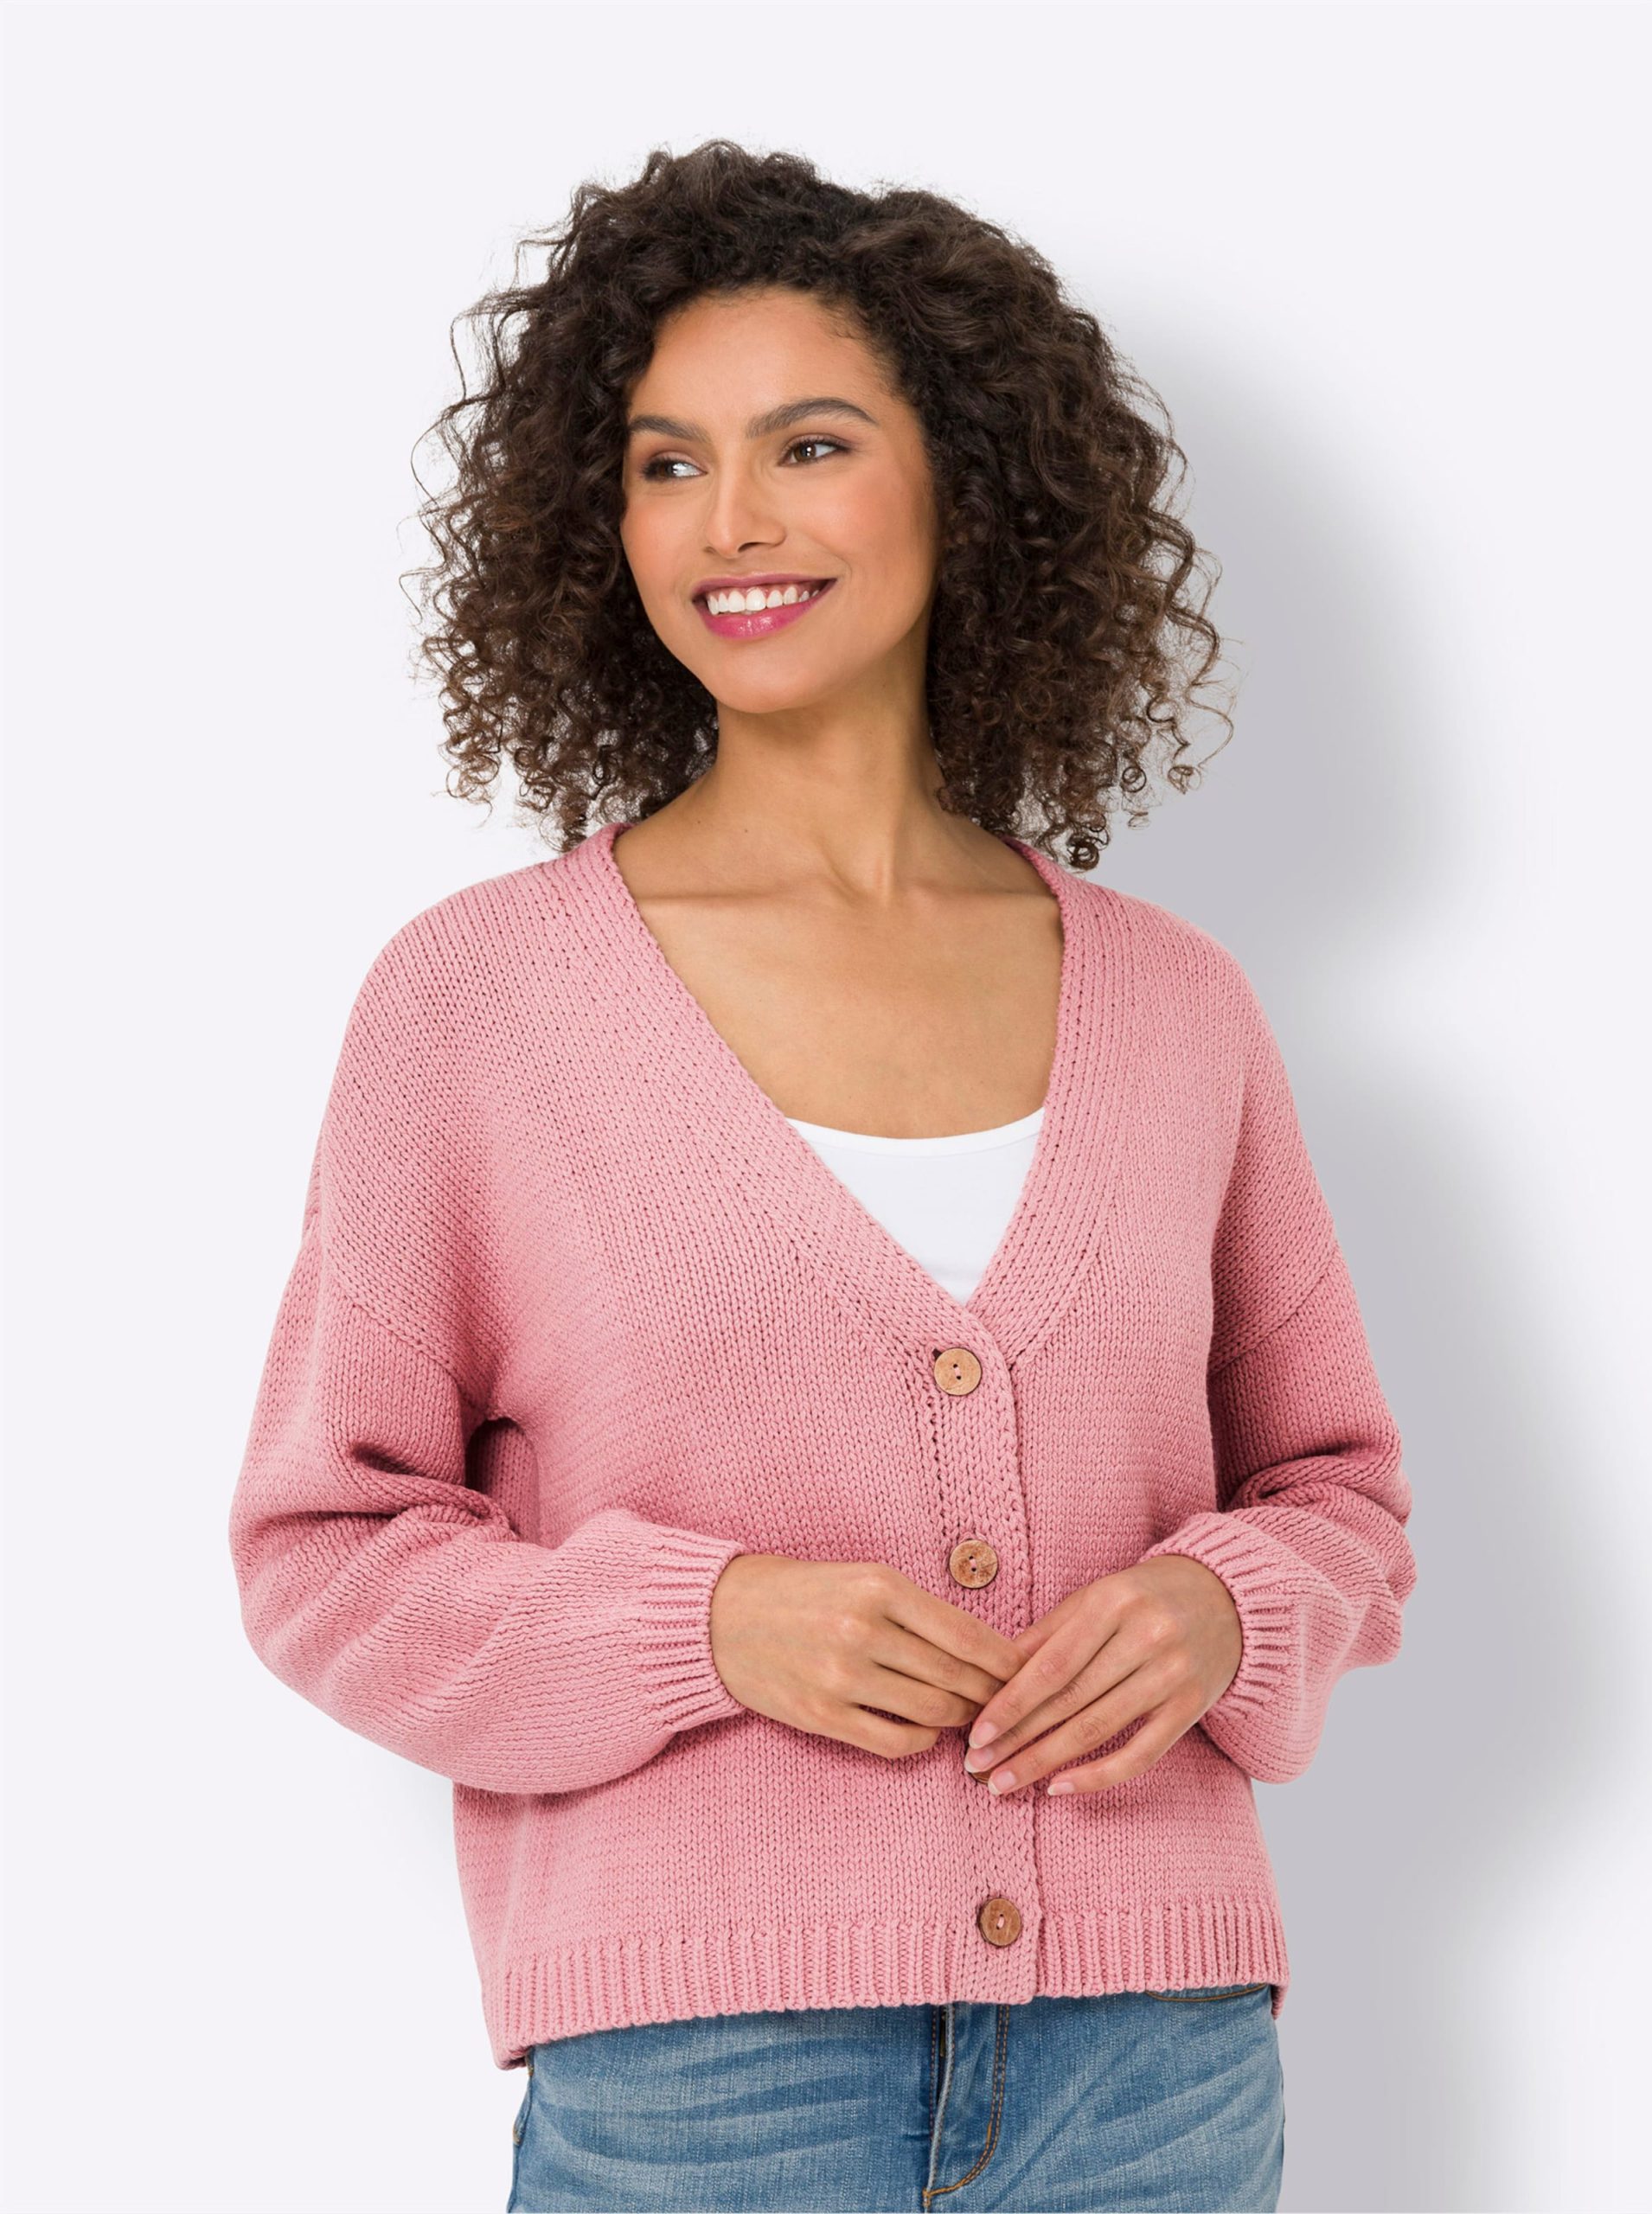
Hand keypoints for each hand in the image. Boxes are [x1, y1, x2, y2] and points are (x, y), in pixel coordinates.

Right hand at [709, 1554, 1026, 1760]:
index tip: (1026, 1671)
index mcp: (879, 1587)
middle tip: (1007, 1702)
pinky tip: (929, 1733)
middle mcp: (864, 1630)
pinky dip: (924, 1742)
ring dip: (962, 1719)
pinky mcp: (823, 1715)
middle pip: (956, 1677)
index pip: (968, 1634)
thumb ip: (916, 1610)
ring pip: (933, 1712)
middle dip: (991, 1694)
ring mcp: (842, 1676)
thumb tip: (980, 1649)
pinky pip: (896, 1742)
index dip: (1005, 1661)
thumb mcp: (860, 1578)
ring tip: (971, 1716)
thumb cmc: (800, 1591)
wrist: (720, 1617)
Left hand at [960, 1554, 1242, 1796]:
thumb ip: (1049, 1633)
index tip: (976, 1733)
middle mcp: (1145, 1638)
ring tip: (1005, 1782)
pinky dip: (1098, 1776)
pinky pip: (1140, 1753)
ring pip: (1098, 1729)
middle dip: (1018, 1739)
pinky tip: (1059, 1787)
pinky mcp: (1190, 1708)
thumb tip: (994, 1673)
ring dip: (1045, 1762)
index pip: (1052, 1665)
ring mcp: (1171, 1675)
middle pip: (1070, 1701)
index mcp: (1113, 1602)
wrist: (1230, 1599)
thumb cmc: (1147, 1596)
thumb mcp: (1098, 1596)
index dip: (1011, 1703)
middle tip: (978, 1767)